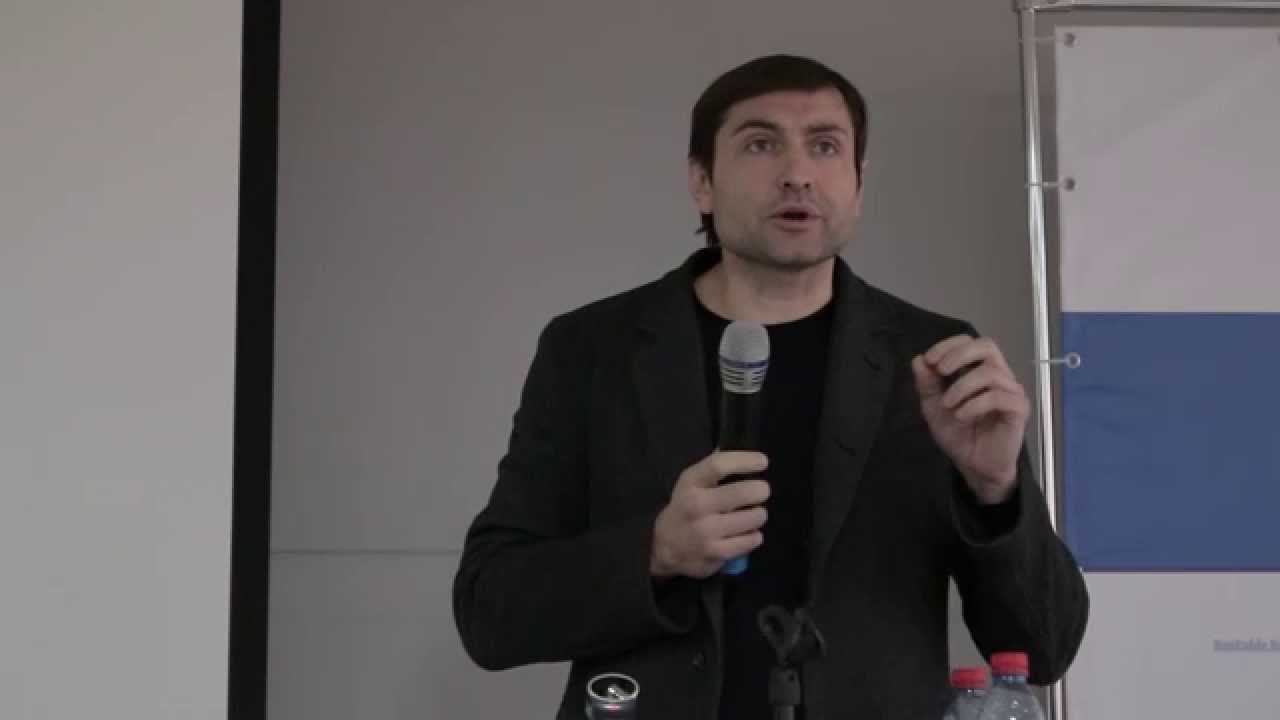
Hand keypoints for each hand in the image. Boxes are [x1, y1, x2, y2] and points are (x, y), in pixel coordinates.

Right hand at [650, 451, 769, 578]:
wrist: (663, 547)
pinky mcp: (716, 553)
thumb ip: (714, 468)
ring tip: (751, 515)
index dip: (745, 461)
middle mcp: (697, 505)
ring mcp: (706, 531)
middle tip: (761, 491)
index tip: (762, 461)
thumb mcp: (690, 483)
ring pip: (754, 517)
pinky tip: (745, 533)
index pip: (719, 465)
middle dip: (760, 490)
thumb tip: (743, 454)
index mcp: (691, 483)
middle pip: (743, 492)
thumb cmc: (684, 508)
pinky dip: (754, 535)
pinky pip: (752, 540)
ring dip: (758, 515)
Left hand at [911, 335, 1029, 504]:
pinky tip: (962, 416)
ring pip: (990, 373)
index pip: (970, 342)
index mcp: (978, 370)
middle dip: (960, 354)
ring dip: (962, 387)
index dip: (949, 346)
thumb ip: (927, 384)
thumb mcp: (933, 407)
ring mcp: (1010, 392)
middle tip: (942, 370)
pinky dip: (975, 404)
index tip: (930, 360)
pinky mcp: (1018, 410)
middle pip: (987, 346)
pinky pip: (999, 397)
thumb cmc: (959, 434)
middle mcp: (998, 376)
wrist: (973, 466)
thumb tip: (918, 359)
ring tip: (948, 405)